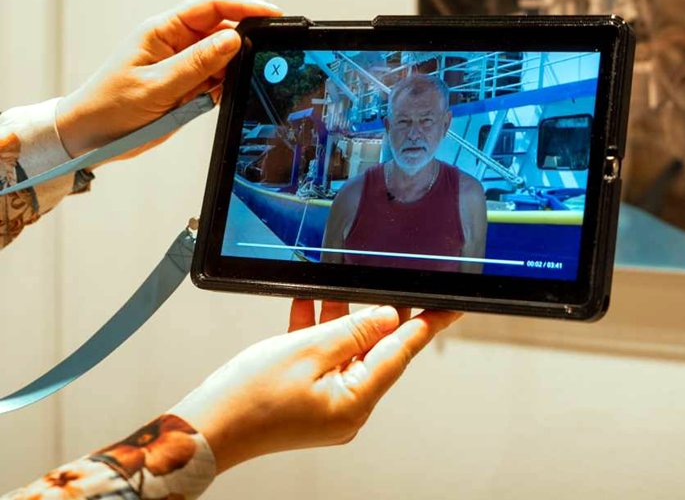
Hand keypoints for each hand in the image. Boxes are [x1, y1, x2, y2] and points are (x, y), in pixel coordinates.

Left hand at [55, 0, 282, 160]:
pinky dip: (221, 90)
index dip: (243, 7)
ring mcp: (182, 66)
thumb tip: (232, 40)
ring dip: (230, 73)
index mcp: (162, 31)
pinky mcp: (187, 86)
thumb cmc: (109, 106)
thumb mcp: (157, 85)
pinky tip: (209, 101)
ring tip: (214, 91)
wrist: (91, 136)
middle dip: (241, 45)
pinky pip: (216, 82)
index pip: (210, 8)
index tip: (270, 15)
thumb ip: (198, 63)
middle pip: (221, 32)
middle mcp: (174, 44)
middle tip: (258, 59)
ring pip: (223, 60)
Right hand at [169, 300, 459, 472]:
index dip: (428, 323)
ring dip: (341, 321)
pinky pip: (323, 363)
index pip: (403, 352)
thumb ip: (353, 330)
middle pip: (375, 351)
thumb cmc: (246, 399)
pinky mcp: (309, 403)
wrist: (203, 430)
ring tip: (336, 289)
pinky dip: (318, 336)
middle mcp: (348, 410)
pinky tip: (307, 308)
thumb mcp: (307, 350)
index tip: (452, 307)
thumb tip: (388, 316)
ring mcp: (328, 408)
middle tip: (387, 284)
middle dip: (375, 315)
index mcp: (356, 402)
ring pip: (346, 353)